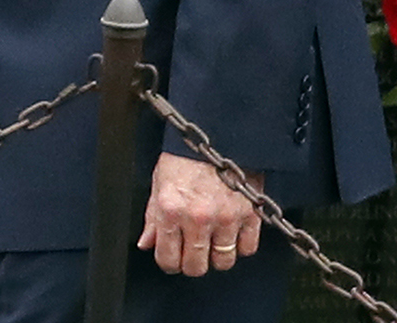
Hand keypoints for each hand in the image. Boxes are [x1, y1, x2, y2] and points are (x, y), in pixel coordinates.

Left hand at [136, 152, 261, 275]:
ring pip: (223, 262)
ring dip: (218, 255)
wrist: (220, 129)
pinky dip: (241, 244)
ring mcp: (226, 216)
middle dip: (193, 261)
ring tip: (214, 240)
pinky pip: (248, 247)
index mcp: (171, 209)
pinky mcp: (250, 212)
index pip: (168, 259)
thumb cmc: (187, 152)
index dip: (170, 261)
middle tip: (193, 249)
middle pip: (196, 266)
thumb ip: (152, 216)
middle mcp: (198, 217)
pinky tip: (233, 232)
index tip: (173, 256)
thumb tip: (147, 242)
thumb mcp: (160, 180)